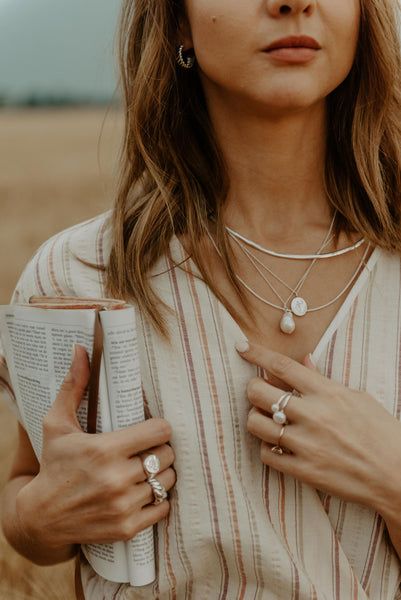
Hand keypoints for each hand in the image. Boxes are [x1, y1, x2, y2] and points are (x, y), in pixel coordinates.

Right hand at [16, 345, 175, 547]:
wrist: (41, 518)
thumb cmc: (53, 464)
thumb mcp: (57, 424)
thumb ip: (73, 386)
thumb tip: (80, 350)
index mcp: (105, 450)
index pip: (160, 430)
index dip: (158, 427)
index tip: (150, 428)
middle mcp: (117, 479)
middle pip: (168, 454)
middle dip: (161, 448)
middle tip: (148, 448)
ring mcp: (123, 505)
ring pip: (169, 480)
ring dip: (162, 472)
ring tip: (147, 468)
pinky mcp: (127, 527)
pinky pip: (164, 508)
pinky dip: (159, 499)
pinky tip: (145, 491)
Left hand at [236, 341, 400, 516]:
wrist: (398, 476)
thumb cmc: (382, 433)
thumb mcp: (357, 397)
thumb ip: (323, 380)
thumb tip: (303, 359)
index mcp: (327, 393)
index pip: (282, 366)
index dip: (257, 353)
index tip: (241, 347)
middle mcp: (313, 415)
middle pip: (258, 393)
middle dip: (253, 389)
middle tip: (260, 392)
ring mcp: (306, 444)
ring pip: (256, 423)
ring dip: (257, 418)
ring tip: (270, 419)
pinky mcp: (304, 471)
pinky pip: (266, 454)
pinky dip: (267, 447)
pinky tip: (279, 444)